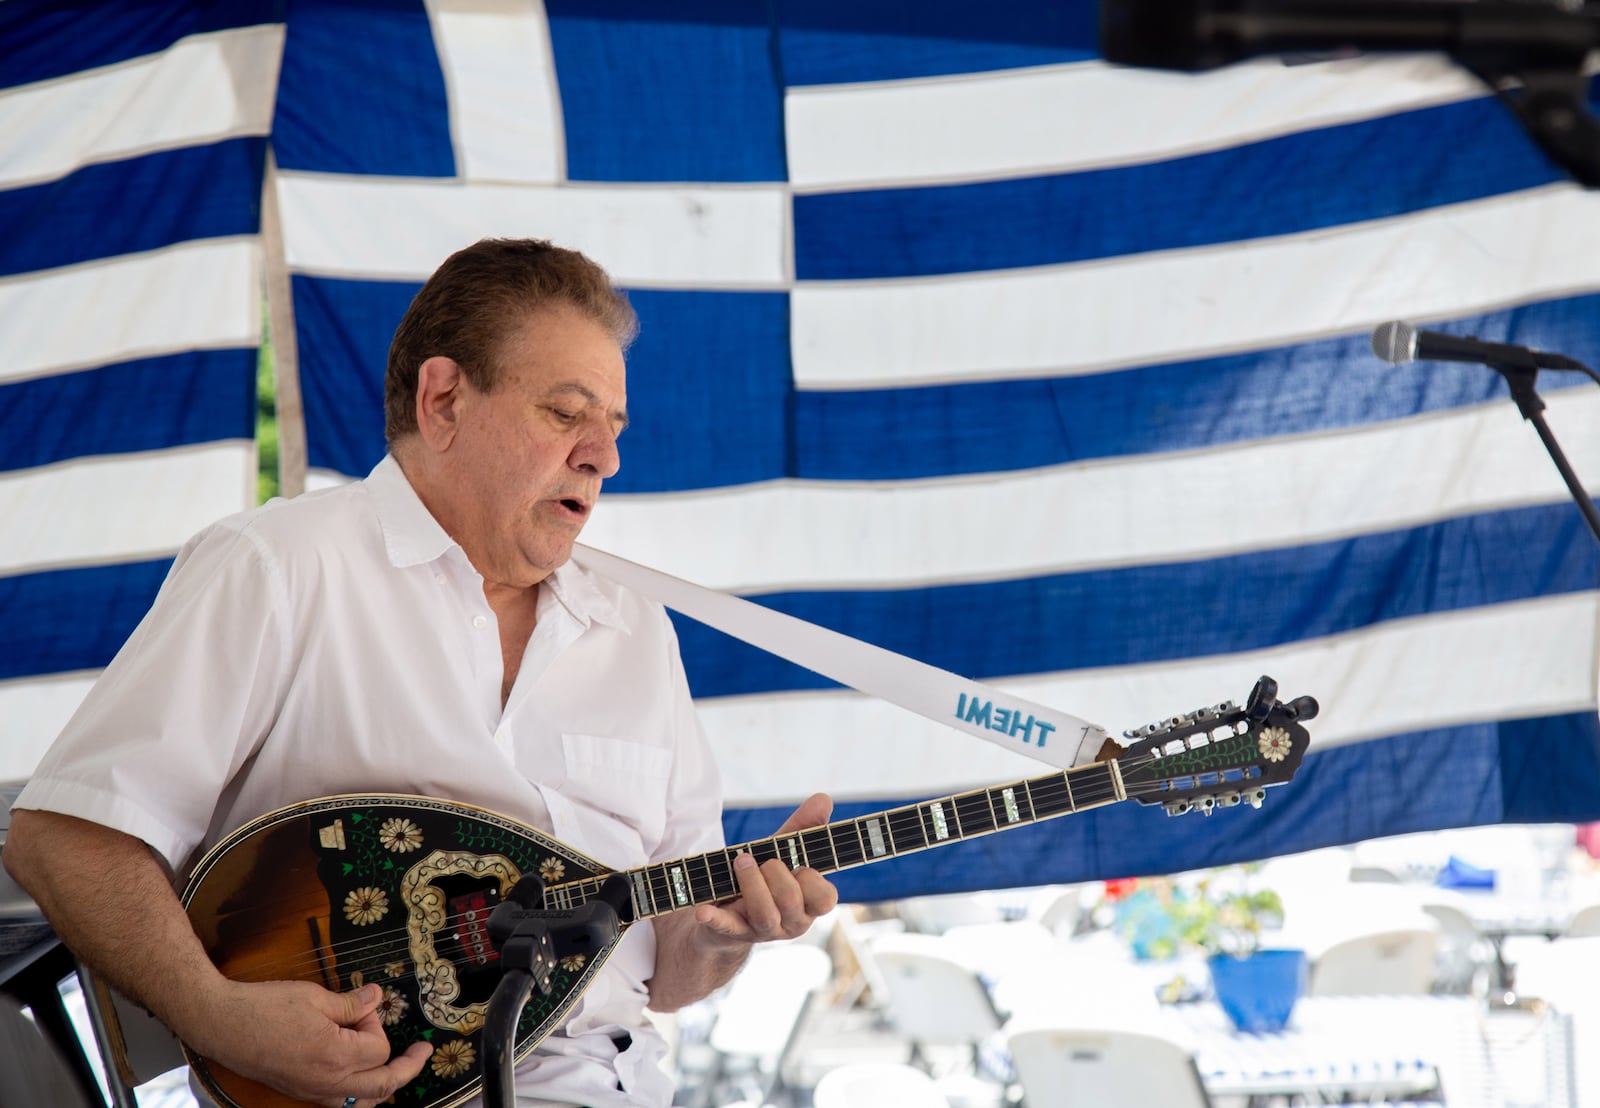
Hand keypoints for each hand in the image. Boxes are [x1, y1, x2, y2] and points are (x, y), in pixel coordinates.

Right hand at [187, 979, 431, 1106]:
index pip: (379, 1049)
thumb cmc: (264, 1007)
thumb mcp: (315, 997)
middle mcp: (326, 1083)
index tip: (365, 1004)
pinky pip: (340, 1103)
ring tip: (399, 1066)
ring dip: (385, 1086)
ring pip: (362, 1103)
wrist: (222, 1024)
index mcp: (335, 1057)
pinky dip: (359, 1093)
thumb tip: (377, 997)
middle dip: (407, 1068)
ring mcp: (312, 1091)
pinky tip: (362, 1076)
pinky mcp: (300, 1091)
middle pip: (383, 1087)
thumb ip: (352, 1003)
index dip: (377, 1022)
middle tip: (422, 1052)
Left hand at [692, 792, 839, 944]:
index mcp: (809, 904)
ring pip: (764, 913)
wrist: (729, 910)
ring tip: (740, 861)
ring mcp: (762, 931)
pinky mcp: (732, 932)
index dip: (812, 879)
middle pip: (790, 900)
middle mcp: (791, 923)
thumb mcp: (783, 851)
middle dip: (774, 871)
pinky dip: (714, 918)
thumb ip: (804, 828)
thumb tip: (823, 798)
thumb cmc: (766, 878)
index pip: (825, 898)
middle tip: (761, 859)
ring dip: (750, 881)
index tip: (800, 866)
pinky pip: (725, 928)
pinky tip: (702, 911)